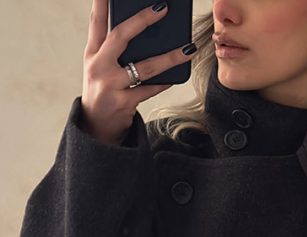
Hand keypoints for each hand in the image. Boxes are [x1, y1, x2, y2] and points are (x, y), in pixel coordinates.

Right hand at [82, 0, 195, 144]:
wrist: (96, 127)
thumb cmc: (103, 90)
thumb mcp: (100, 67)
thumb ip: (113, 48)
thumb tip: (144, 31)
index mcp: (92, 53)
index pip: (97, 22)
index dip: (103, 3)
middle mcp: (98, 66)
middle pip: (120, 36)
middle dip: (142, 20)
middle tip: (162, 7)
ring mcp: (110, 85)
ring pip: (144, 67)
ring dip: (169, 57)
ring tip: (188, 48)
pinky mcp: (123, 103)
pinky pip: (149, 89)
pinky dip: (164, 82)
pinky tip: (175, 75)